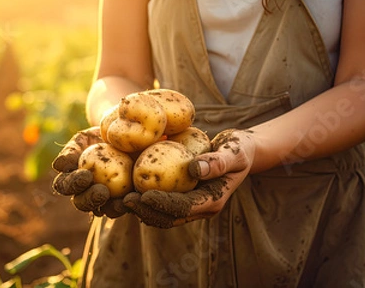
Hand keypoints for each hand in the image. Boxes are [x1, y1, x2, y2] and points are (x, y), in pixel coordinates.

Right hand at [51, 126, 127, 217]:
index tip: (86, 175)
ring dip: (110, 208)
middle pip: (81, 203)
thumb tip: (59, 165)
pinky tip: (134, 199)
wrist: (123, 138)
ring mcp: (102, 201)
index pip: (65, 185)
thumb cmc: (97, 137)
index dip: (73, 184)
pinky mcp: (121, 201)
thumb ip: (70, 151)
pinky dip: (128, 205)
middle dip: (90, 199)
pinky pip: (123, 207)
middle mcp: (83, 194)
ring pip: (102, 210)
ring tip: (120, 201)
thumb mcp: (83, 139)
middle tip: (102, 192)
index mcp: (69, 179)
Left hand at [123, 129, 254, 227]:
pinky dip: (146, 201)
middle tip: (124, 200)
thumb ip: (218, 161)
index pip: (184, 208)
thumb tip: (195, 169)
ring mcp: (193, 205)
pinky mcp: (184, 197)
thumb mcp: (234, 151)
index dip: (162, 204)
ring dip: (142, 210)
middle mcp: (201, 208)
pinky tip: (129, 190)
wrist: (243, 151)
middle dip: (146, 211)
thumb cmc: (239, 148)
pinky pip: (162, 204)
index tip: (143, 195)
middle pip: (169, 217)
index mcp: (213, 201)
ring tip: (121, 200)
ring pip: (163, 215)